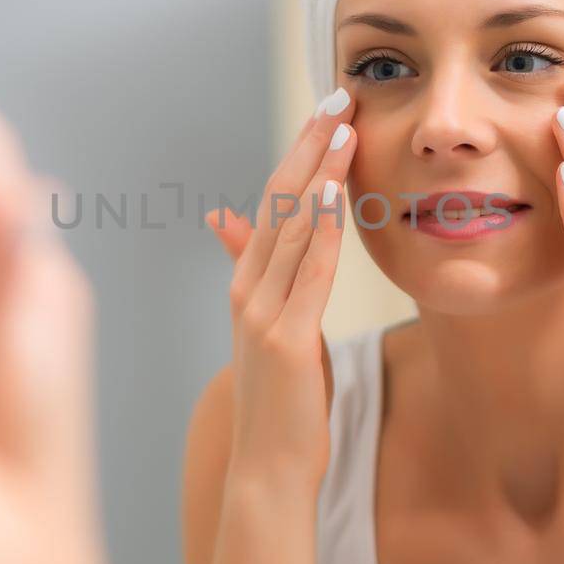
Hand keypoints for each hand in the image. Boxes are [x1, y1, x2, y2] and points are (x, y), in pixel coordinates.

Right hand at [206, 90, 356, 495]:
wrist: (268, 468)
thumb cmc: (280, 401)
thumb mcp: (269, 327)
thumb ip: (253, 270)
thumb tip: (222, 218)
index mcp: (247, 283)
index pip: (273, 201)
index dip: (299, 152)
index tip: (327, 110)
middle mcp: (247, 290)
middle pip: (277, 201)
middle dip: (308, 145)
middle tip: (336, 94)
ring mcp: (261, 314)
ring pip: (289, 228)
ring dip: (316, 174)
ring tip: (341, 126)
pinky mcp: (284, 342)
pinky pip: (305, 274)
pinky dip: (316, 232)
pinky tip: (331, 195)